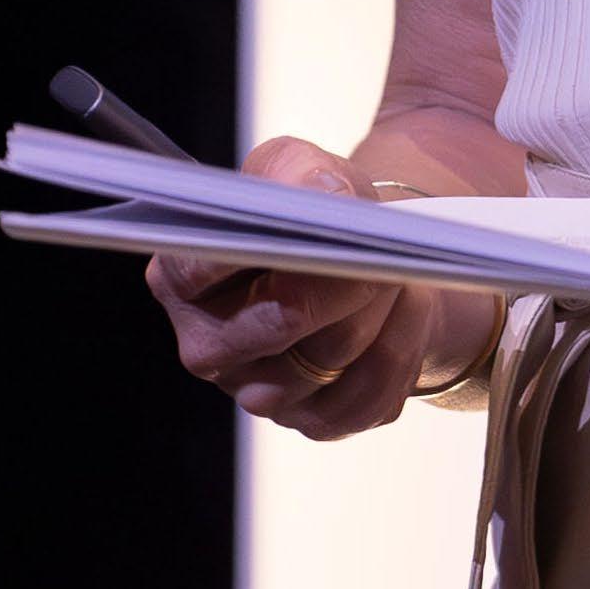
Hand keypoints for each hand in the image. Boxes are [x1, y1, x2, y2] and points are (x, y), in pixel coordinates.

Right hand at [144, 133, 449, 442]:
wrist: (359, 258)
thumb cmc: (314, 209)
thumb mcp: (298, 166)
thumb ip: (298, 170)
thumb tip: (324, 196)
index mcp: (181, 278)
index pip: (201, 271)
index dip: (266, 249)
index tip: (323, 228)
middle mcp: (208, 346)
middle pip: (281, 320)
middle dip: (345, 277)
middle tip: (383, 248)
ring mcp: (257, 393)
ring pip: (331, 359)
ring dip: (380, 310)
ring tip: (400, 271)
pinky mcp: (312, 422)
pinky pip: (365, 399)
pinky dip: (400, 349)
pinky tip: (408, 311)